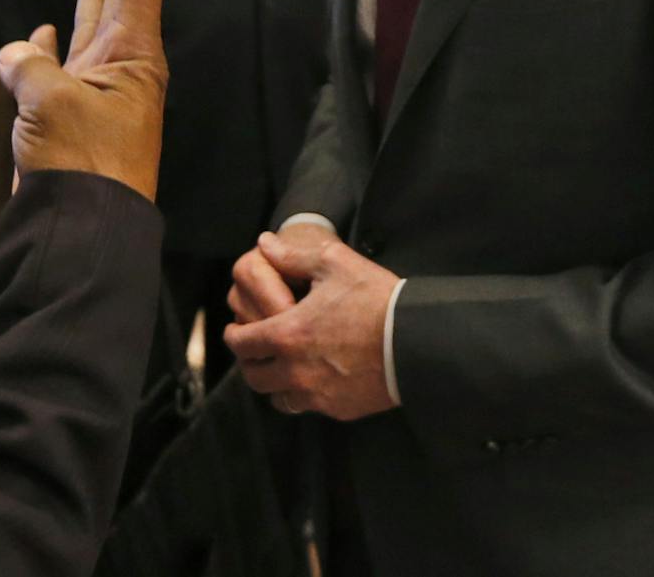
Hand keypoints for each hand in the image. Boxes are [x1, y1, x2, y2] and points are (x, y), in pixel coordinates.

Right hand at [0, 0, 166, 200]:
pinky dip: (48, 51)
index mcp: (133, 54)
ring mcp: (97, 94)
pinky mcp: (71, 121)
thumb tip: (20, 52)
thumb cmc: (80, 163)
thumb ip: (30, 64)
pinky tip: (38, 36)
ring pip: (92, 29)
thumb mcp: (50, 102)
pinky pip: (60, 71)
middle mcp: (121, 68)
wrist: (81, 230)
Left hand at [224, 230, 399, 421]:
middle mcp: (295, 370)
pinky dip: (302, 396)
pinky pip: (308, 408)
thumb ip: (292, 255)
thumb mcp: (334, 263)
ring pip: (277, 398)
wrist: (419, 341)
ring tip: (281, 367)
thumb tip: (264, 244)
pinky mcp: (339, 409)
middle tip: (255, 350)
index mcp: (287, 334)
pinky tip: (311, 380)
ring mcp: (317, 394)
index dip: (234, 335)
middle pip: (253, 376)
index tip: (237, 330)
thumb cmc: (376, 298)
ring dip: (273, 383)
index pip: (240, 343)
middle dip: (249, 361)